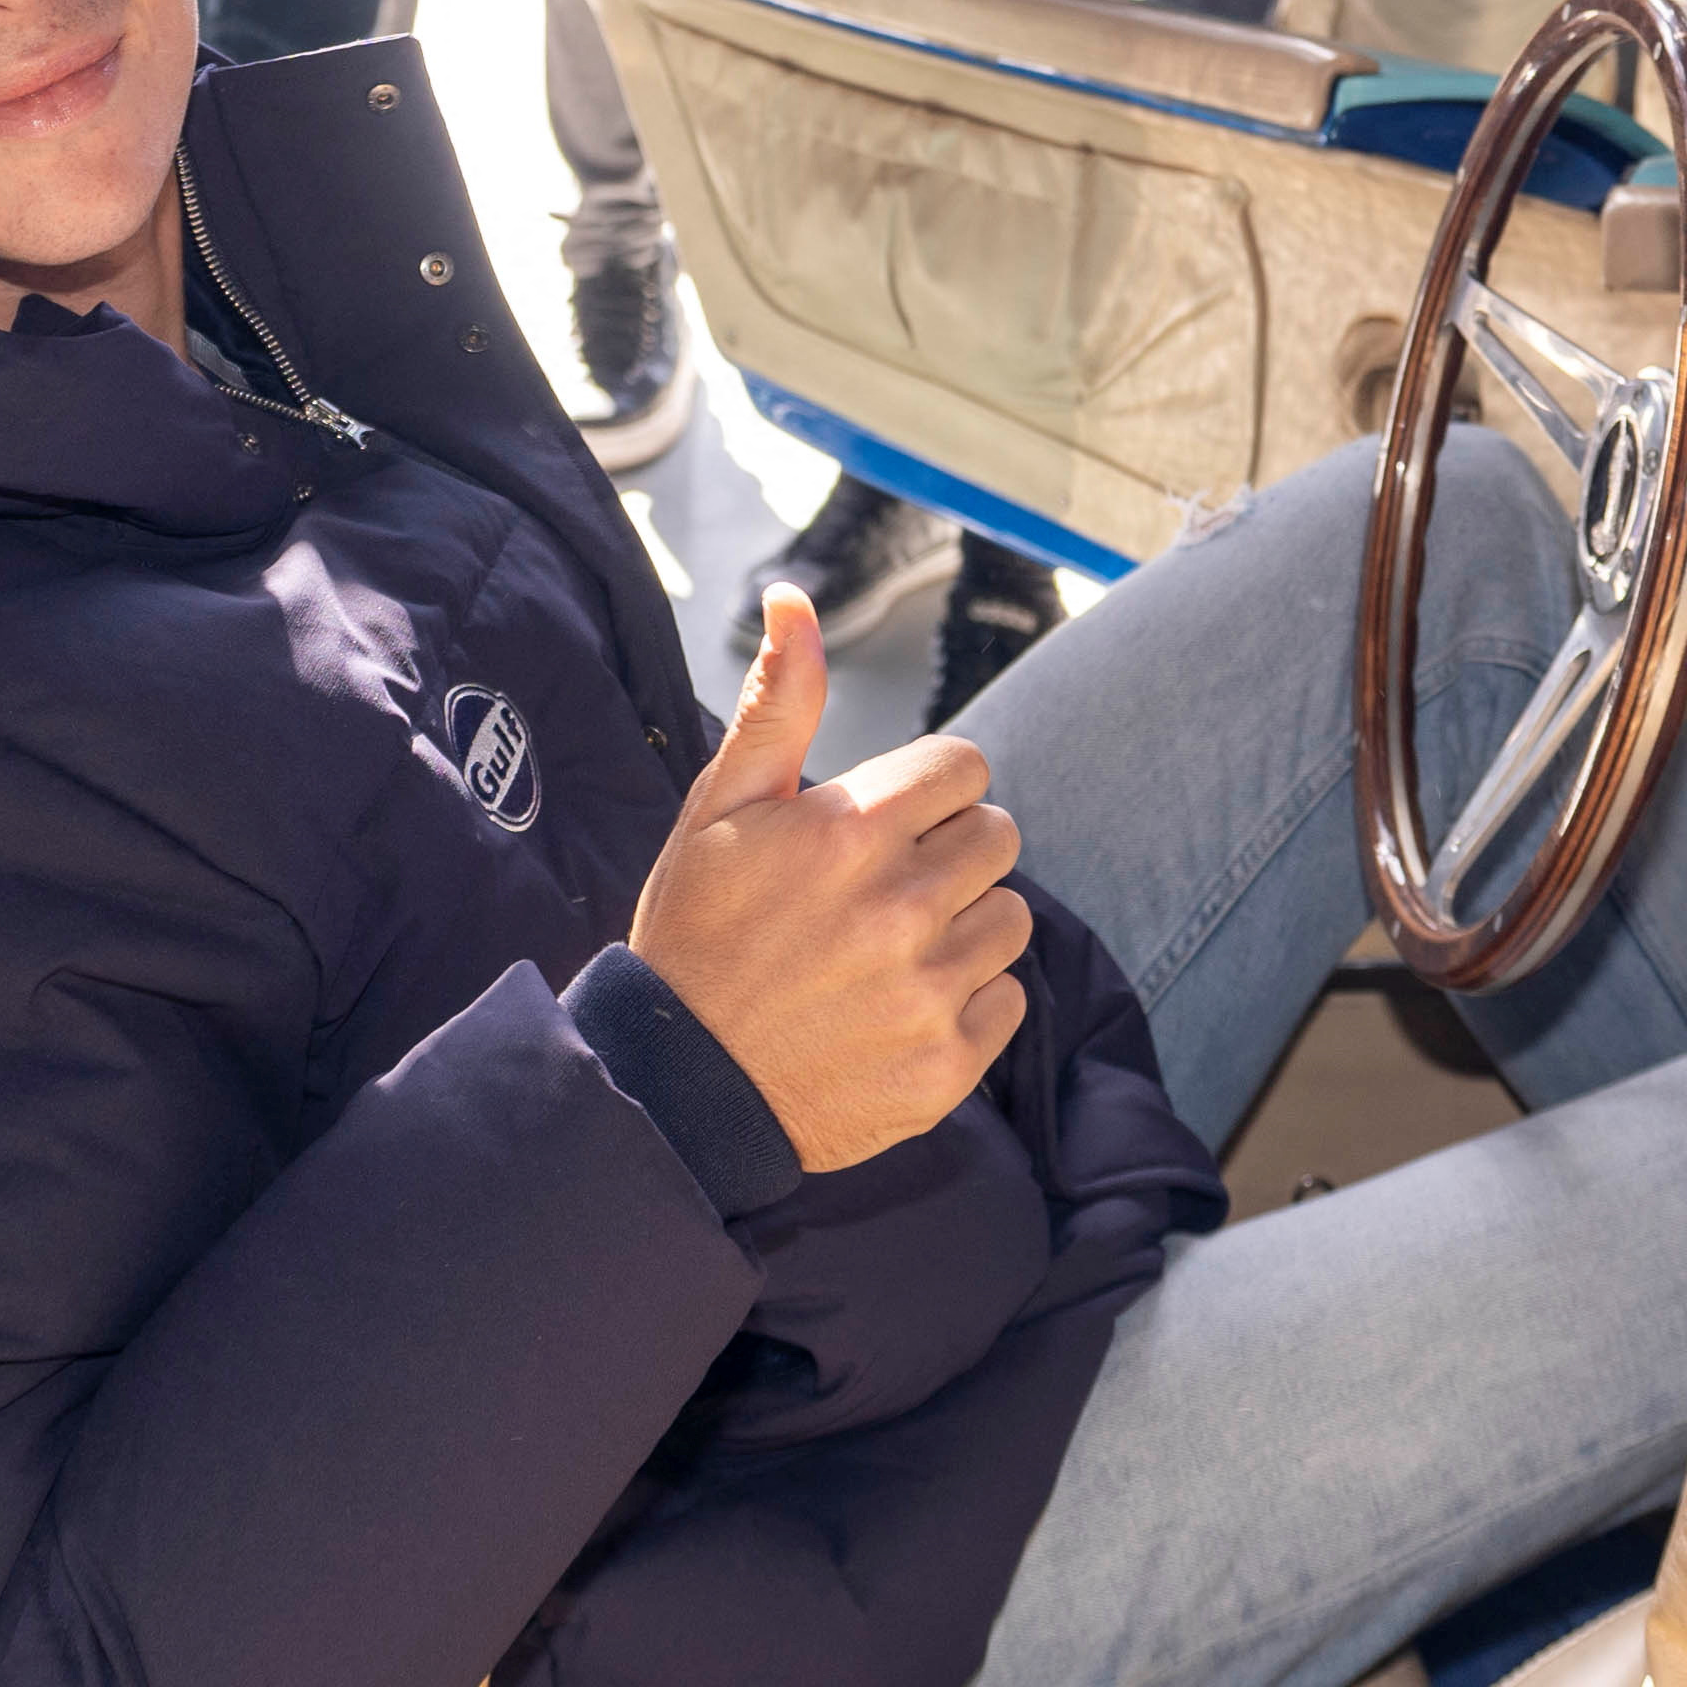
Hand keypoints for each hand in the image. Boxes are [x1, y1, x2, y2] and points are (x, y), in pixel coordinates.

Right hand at [630, 590, 1029, 1170]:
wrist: (675, 1087)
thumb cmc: (696, 933)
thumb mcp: (721, 808)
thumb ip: (780, 703)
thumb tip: (796, 598)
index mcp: (853, 831)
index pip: (965, 768)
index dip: (928, 790)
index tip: (885, 823)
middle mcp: (902, 906)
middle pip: (997, 838)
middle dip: (948, 851)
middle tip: (882, 889)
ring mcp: (928, 992)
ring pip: (1011, 919)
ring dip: (964, 925)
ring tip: (890, 949)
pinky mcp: (945, 1065)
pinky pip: (1008, 1000)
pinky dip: (967, 1002)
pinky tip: (898, 1007)